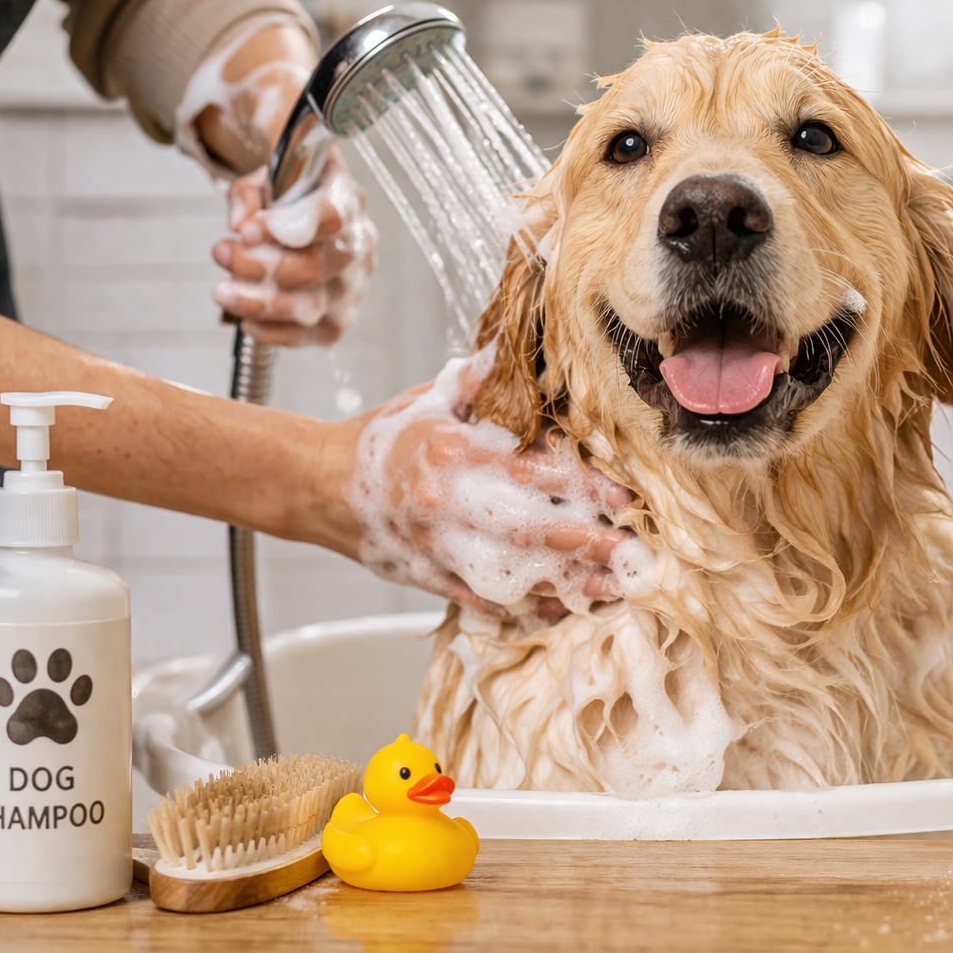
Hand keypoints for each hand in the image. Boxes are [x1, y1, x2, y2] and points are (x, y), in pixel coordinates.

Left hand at [211, 149, 377, 346]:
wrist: (305, 222)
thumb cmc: (289, 198)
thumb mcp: (264, 178)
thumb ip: (248, 193)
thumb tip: (240, 222)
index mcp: (346, 198)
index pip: (335, 214)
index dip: (292, 225)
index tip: (250, 230)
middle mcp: (359, 244)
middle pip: (317, 266)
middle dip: (260, 265)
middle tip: (223, 254)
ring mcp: (354, 285)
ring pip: (311, 306)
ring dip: (259, 301)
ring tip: (224, 291)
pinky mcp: (341, 318)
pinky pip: (310, 334)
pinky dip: (272, 330)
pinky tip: (247, 317)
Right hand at [348, 352, 650, 620]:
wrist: (318, 487)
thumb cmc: (383, 440)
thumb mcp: (431, 397)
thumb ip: (481, 376)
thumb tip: (520, 344)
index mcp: (454, 455)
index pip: (531, 473)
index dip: (583, 488)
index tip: (623, 500)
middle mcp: (448, 506)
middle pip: (530, 532)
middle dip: (587, 546)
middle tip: (634, 556)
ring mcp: (438, 548)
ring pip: (512, 576)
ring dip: (566, 586)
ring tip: (611, 589)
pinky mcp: (428, 577)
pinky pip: (482, 600)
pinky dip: (522, 608)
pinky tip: (559, 609)